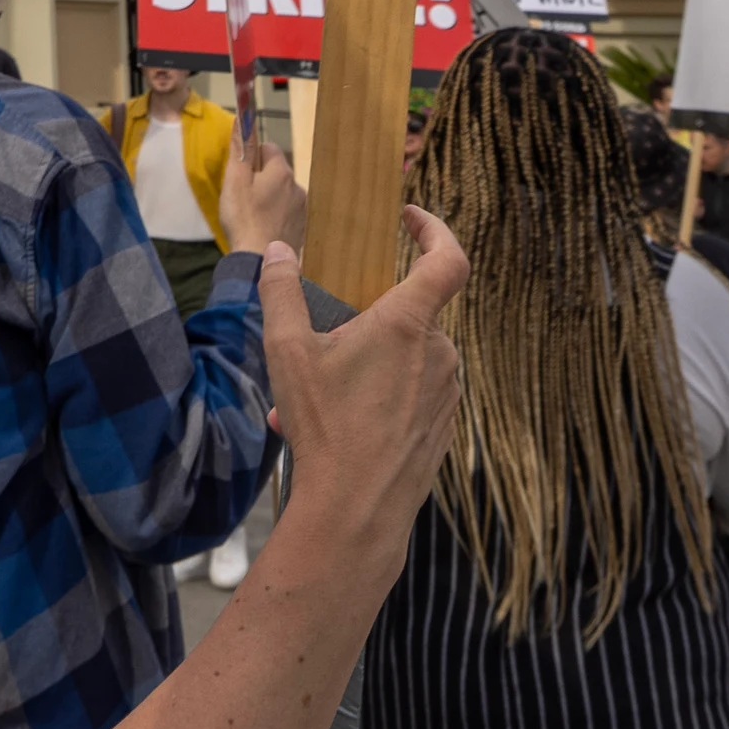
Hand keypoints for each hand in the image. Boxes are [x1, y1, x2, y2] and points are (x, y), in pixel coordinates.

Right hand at [219, 129, 311, 262]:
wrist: (259, 260)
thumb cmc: (243, 217)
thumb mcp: (235, 180)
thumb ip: (241, 148)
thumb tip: (243, 117)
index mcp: (282, 172)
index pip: (268, 148)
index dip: (252, 157)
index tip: (240, 174)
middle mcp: (297, 186)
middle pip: (276, 171)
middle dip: (261, 179)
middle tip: (242, 197)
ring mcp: (302, 209)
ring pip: (282, 193)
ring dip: (269, 198)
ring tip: (252, 216)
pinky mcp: (302, 228)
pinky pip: (287, 212)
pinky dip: (276, 216)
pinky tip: (263, 229)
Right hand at [252, 210, 466, 578]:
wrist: (355, 510)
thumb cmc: (325, 427)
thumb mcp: (288, 352)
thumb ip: (281, 291)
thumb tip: (280, 253)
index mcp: (408, 324)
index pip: (448, 259)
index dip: (434, 230)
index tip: (410, 218)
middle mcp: (438, 354)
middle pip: (405, 317)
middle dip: (363, 326)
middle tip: (316, 356)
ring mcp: (446, 394)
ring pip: (404, 360)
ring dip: (363, 368)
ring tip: (314, 401)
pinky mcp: (443, 428)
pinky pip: (412, 396)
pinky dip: (378, 399)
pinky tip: (337, 428)